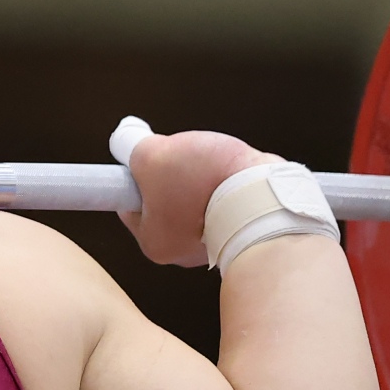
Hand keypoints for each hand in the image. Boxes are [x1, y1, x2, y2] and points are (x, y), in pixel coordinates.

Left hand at [119, 129, 278, 267]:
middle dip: (170, 175)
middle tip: (182, 160)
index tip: (145, 158)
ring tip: (210, 165)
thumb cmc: (206, 183)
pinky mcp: (241, 229)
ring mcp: (215, 243)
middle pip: (163, 202)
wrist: (265, 193)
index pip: (130, 205)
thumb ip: (130, 146)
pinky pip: (222, 201)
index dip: (135, 174)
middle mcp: (184, 251)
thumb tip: (123, 138)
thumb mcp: (151, 155)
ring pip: (194, 200)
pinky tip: (229, 173)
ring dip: (199, 177)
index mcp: (155, 242)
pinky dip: (224, 184)